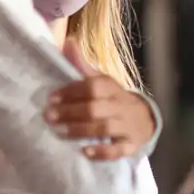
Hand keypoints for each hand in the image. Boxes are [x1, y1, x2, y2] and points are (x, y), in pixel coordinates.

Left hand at [45, 39, 156, 158]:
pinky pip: (118, 150)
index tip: (52, 98)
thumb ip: (83, 66)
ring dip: (80, 130)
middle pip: (95, 108)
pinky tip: (85, 152)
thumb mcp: (102, 82)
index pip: (93, 87)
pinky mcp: (131, 146)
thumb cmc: (114, 100)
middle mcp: (121, 106)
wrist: (144, 120)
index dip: (71, 92)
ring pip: (105, 128)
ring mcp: (127, 127)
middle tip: (48, 116)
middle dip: (70, 112)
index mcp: (112, 88)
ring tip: (60, 132)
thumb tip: (69, 42)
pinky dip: (102, 151)